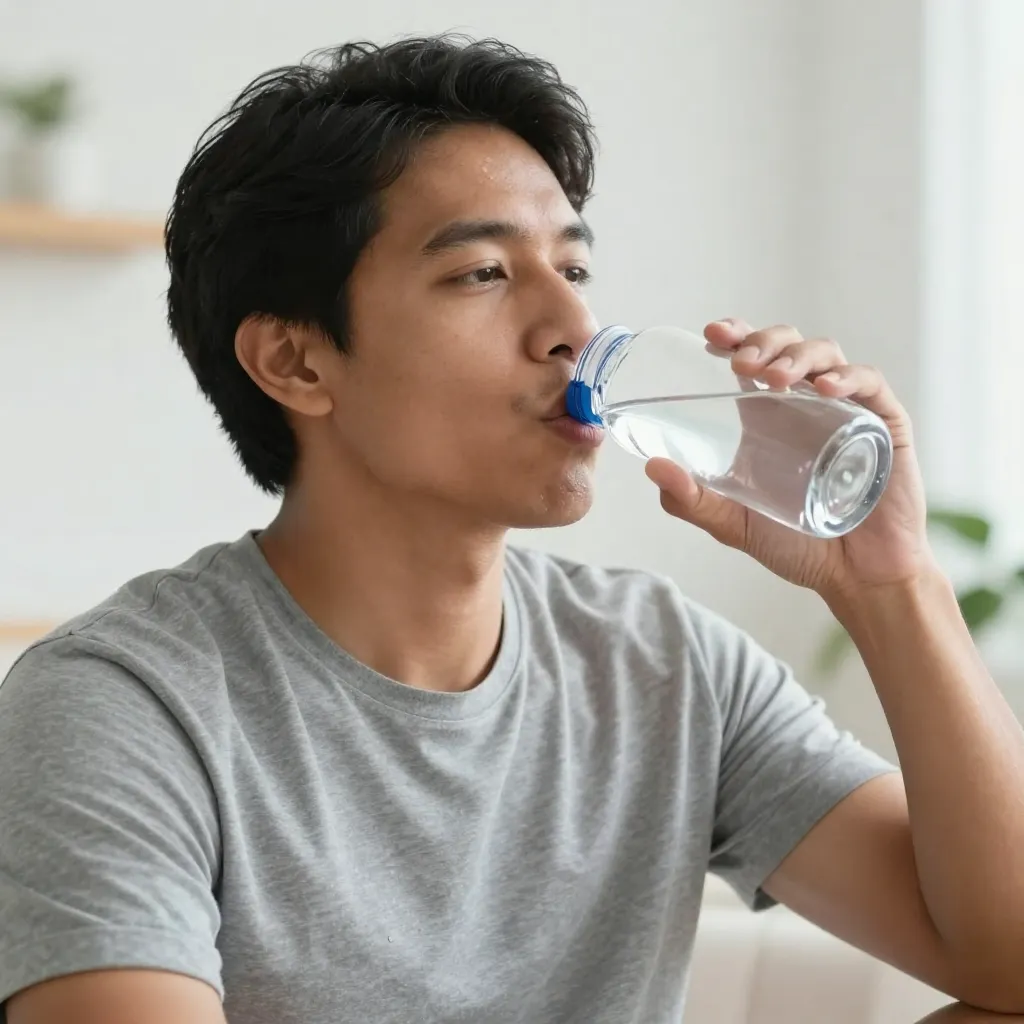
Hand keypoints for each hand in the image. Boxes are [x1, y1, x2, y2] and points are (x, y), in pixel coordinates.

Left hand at [645, 319, 935, 598]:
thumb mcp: (733, 524)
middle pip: (787, 344)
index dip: (736, 335)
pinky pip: (870, 384)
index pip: (753, 357)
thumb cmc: (797, 547)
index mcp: (768, 416)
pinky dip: (848, 378)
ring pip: (826, 354)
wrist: (856, 578)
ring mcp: (847, 409)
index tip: (711, 333)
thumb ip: (692, 500)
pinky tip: (825, 389)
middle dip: (763, 340)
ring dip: (798, 356)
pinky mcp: (884, 424)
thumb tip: (651, 467)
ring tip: (775, 376)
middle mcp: (806, 404)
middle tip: (740, 361)